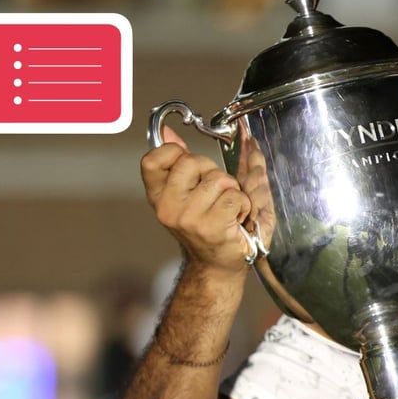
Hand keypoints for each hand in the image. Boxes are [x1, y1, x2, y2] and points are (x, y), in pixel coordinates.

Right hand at [141, 125, 253, 273]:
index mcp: (159, 196)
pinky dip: (244, 205)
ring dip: (233, 191)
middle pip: (193, 161)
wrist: (218, 265)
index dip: (174, 153)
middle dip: (213, 172)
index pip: (152, 159)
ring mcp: (188, 219)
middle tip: (216, 194)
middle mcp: (168, 208)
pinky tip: (237, 219)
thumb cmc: (209, 226)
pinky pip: (235, 197)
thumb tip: (168, 133)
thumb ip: (180, 161)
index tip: (189, 165)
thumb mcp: (189, 192)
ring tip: (228, 209)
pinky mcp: (212, 227)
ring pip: (220, 179)